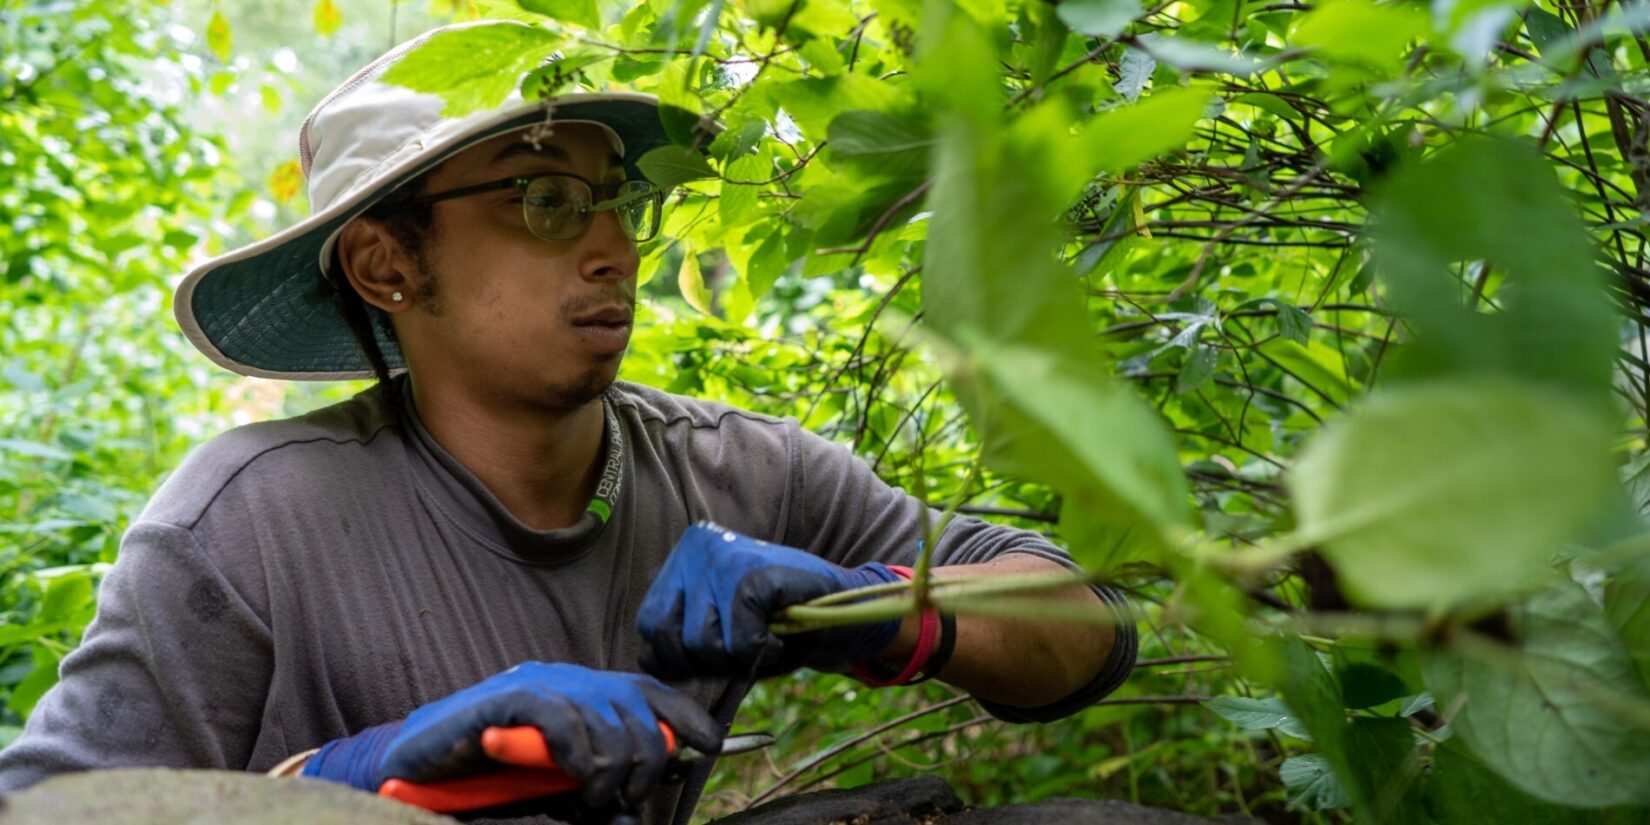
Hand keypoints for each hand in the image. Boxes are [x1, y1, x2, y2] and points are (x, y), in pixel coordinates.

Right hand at [300, 662, 721, 810]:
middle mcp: (566, 679)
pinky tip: (566, 774)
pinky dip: (573, 752)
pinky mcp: (506, 700)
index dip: (685, 715)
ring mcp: (536, 685)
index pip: (649, 692)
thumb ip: (593, 786)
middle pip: (636, 711)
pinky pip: (561, 718)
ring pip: (606, 718)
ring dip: (607, 769)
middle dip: (642, 761)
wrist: (417, 767)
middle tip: (619, 798)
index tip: (711, 743)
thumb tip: (632, 810)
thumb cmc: (488, 777)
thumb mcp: (554, 784)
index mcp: (583, 692)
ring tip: (588, 798)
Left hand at [637, 522, 901, 678]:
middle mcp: (696, 548)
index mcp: (682, 558)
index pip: (649, 627)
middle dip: (707, 660)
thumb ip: (682, 643)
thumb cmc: (777, 628)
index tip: (718, 652)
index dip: (680, 658)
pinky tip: (781, 633)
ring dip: (738, 656)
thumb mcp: (718, 631)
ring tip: (764, 635)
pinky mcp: (753, 574)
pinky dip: (764, 650)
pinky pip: (740, 640)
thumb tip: (653, 674)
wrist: (843, 610)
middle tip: (745, 645)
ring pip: (701, 642)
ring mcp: (723, 557)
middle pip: (668, 637)